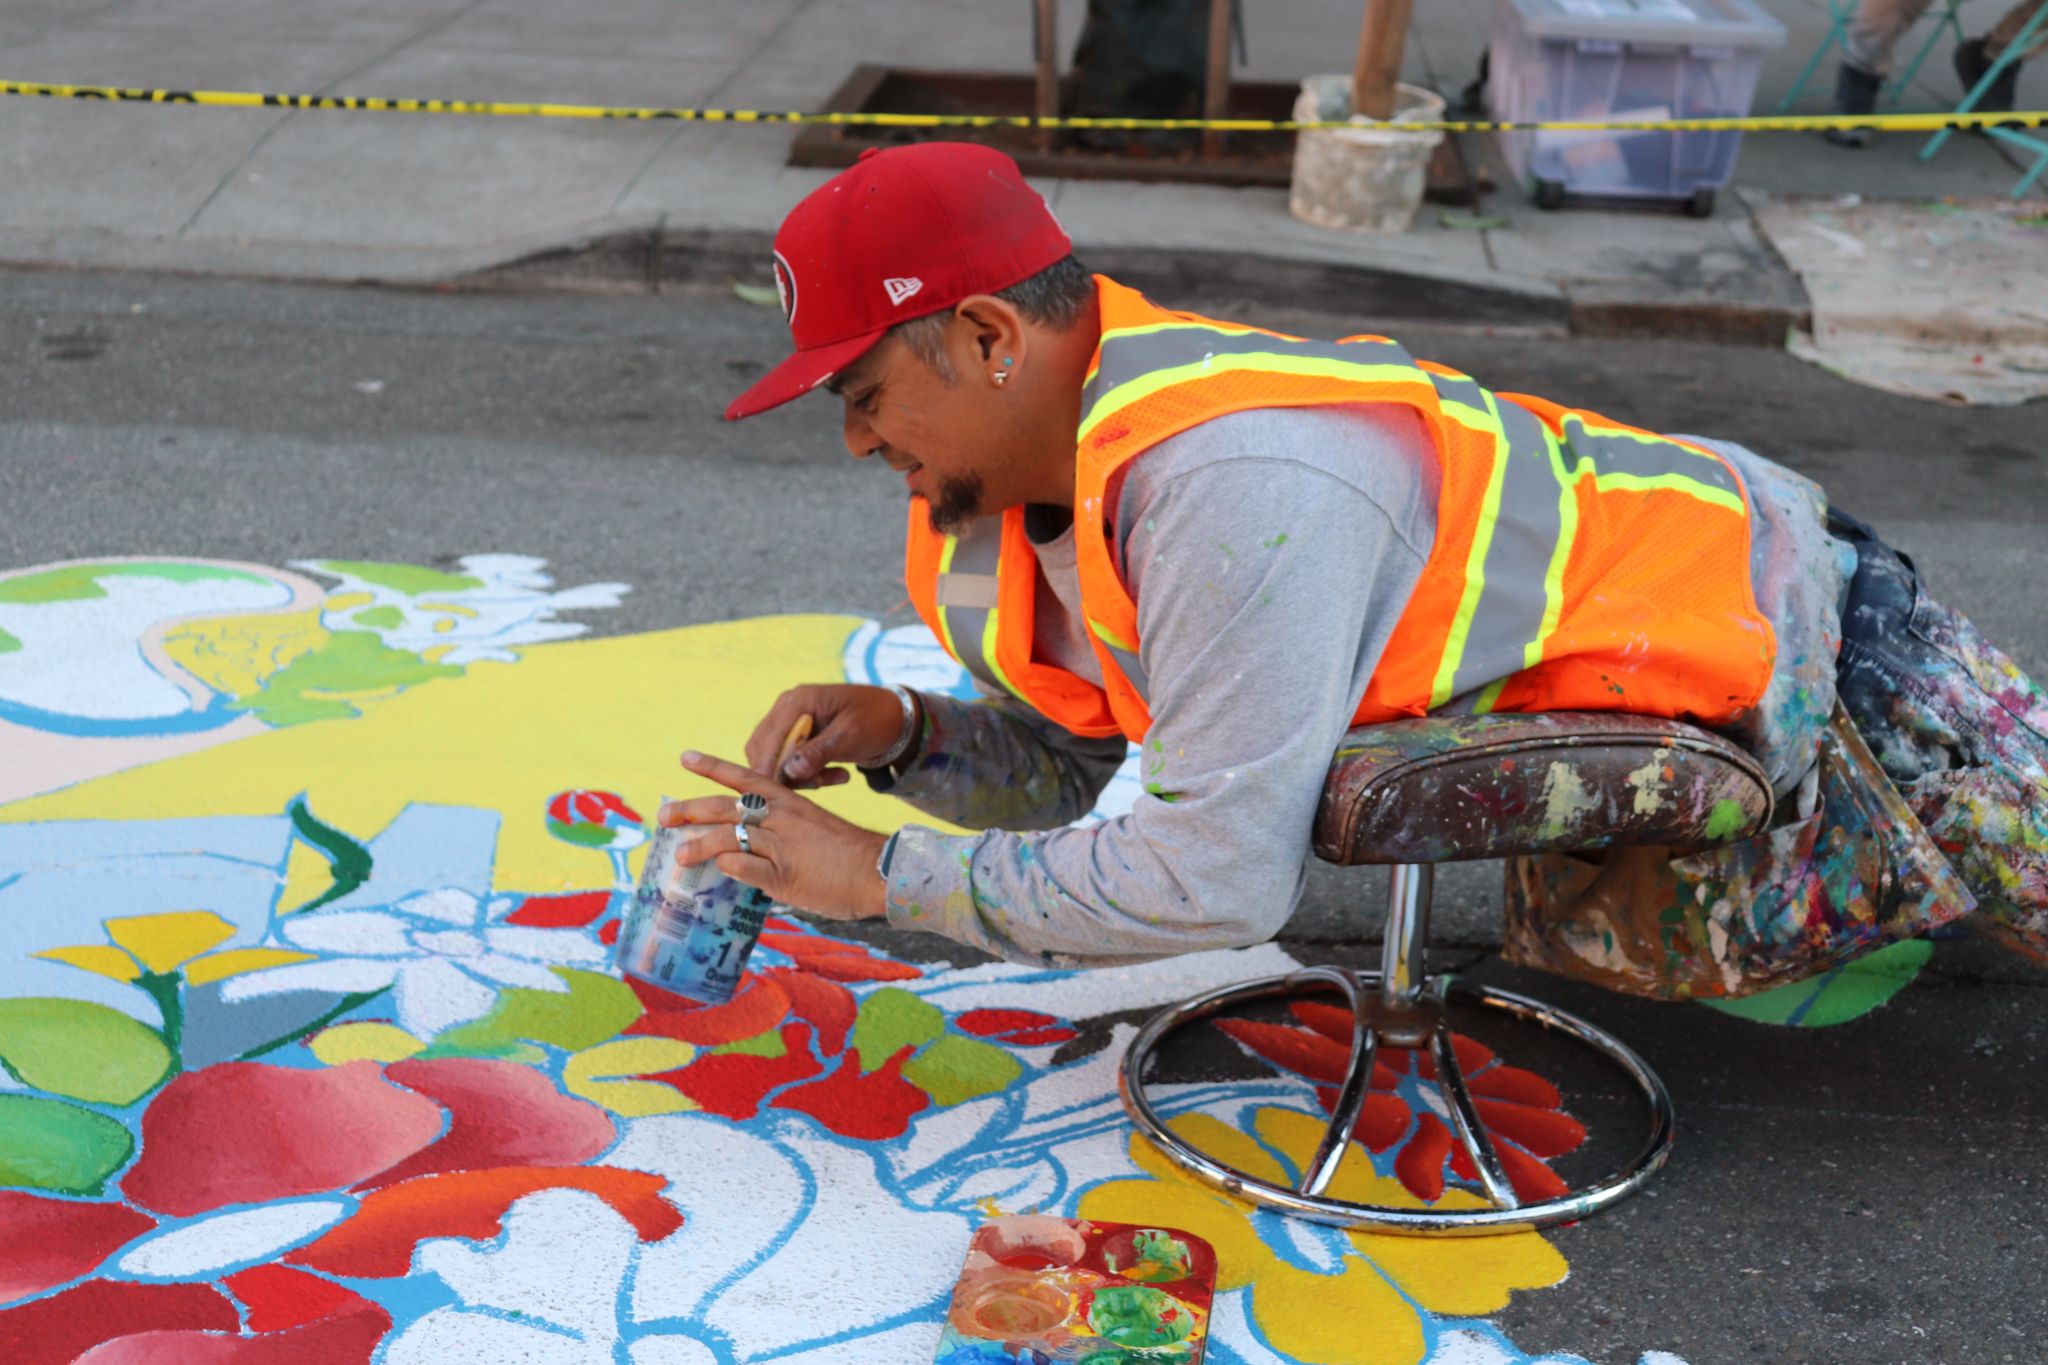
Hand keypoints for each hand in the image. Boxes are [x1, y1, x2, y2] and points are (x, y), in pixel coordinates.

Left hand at [660, 750, 889, 920]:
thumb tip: (745, 846)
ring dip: (699, 845)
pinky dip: (728, 867)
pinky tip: (719, 870)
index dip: (713, 767)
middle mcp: (782, 818)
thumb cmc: (845, 853)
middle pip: (725, 807)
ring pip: (728, 836)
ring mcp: (782, 847)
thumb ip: (779, 831)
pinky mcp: (784, 876)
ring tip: (680, 855)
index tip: (685, 758)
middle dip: (689, 810)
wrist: (880, 871)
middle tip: (664, 816)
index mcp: (789, 802)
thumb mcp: (811, 829)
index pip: (745, 778)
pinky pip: (745, 867)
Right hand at [745, 684, 913, 788]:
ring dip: (798, 775)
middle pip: (764, 747)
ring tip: (834, 777)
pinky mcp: (797, 737)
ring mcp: (790, 722)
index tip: (768, 790)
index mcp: (800, 700)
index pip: (772, 735)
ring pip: (775, 758)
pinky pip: (789, 762)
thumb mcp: (851, 736)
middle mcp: (788, 708)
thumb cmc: (875, 720)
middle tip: (816, 785)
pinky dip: (807, 773)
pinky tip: (836, 775)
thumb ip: (820, 752)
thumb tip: (790, 770)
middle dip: (785, 772)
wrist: (893, 717)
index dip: (767, 763)